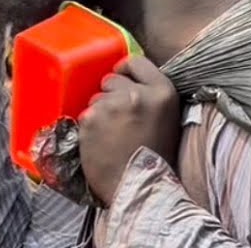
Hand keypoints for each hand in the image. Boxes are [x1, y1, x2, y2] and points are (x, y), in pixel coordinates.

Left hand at [78, 56, 181, 204]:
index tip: (122, 81)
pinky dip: (89, 127)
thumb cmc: (155, 158)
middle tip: (121, 121)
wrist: (141, 188)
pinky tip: (101, 142)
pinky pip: (84, 115)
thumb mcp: (166, 118)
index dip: (125, 72)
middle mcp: (138, 94)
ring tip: (112, 135)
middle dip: (110, 96)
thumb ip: (150, 96)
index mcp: (163, 91)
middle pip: (110, 80)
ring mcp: (112, 105)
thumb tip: (127, 80)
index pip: (135, 61)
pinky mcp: (91, 119)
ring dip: (99, 113)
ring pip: (95, 99)